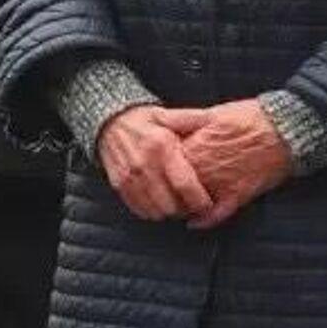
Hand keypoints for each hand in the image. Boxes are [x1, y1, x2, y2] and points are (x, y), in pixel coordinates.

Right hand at [98, 105, 213, 222]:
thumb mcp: (168, 114)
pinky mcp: (119, 186)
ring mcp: (129, 178)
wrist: (110, 122)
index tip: (208, 204)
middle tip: (196, 206)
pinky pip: (139, 210)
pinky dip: (153, 212)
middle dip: (186, 210)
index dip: (199, 200)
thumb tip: (217, 120)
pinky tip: (162, 203)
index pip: (184, 184)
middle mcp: (144, 164)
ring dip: (170, 213)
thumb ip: (192, 119)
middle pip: (170, 204)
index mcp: (161, 146)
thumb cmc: (144, 120)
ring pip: (155, 211)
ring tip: (180, 205)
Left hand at [158, 100, 293, 231]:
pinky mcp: (238, 196)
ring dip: (182, 206)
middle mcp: (205, 170)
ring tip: (176, 203)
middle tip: (161, 189)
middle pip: (173, 188)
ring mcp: (221, 185)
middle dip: (166, 190)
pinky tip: (195, 222)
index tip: (154, 167)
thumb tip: (161, 121)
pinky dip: (204, 221)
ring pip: (191, 204)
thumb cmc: (252, 116)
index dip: (157, 167)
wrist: (286, 129)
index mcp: (196, 148)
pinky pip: (215, 215)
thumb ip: (185, 119)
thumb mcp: (215, 111)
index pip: (164, 165)